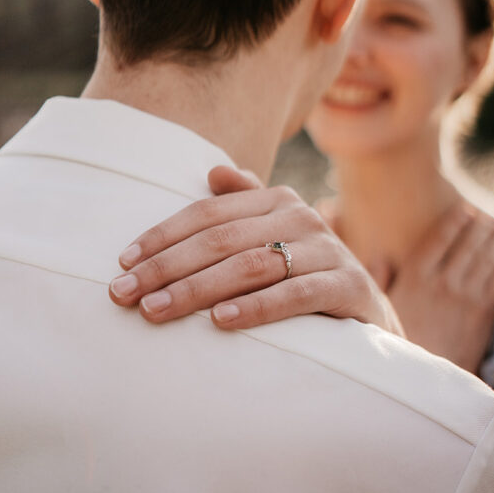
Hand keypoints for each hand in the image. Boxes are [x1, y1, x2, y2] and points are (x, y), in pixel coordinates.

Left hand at [110, 165, 403, 334]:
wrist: (370, 317)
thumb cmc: (305, 275)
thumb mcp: (275, 237)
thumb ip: (243, 205)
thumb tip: (213, 171)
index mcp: (277, 200)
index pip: (207, 214)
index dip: (163, 236)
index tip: (123, 263)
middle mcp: (302, 218)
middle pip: (221, 239)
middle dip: (167, 267)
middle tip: (124, 294)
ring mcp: (328, 250)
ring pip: (251, 266)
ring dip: (197, 289)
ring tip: (156, 310)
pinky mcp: (349, 287)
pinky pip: (296, 295)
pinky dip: (257, 308)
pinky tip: (221, 321)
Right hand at [387, 203, 493, 371]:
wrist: (425, 379)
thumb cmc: (401, 342)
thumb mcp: (379, 310)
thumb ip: (379, 281)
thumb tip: (377, 258)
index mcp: (416, 278)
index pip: (438, 240)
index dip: (454, 223)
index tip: (466, 211)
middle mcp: (442, 283)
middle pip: (468, 246)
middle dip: (482, 229)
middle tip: (491, 219)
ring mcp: (465, 298)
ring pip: (488, 260)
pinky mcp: (484, 314)